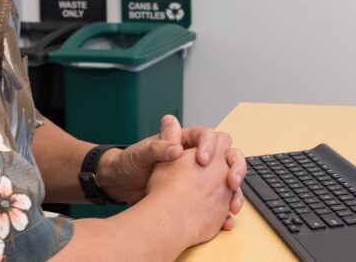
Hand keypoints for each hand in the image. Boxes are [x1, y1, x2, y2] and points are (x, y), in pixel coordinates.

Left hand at [98, 115, 245, 216]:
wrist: (120, 186)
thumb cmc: (130, 163)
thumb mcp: (141, 154)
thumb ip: (159, 147)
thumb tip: (176, 148)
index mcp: (184, 140)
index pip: (208, 136)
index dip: (210, 146)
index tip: (203, 160)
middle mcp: (196, 156)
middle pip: (227, 154)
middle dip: (234, 166)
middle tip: (230, 181)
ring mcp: (200, 176)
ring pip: (227, 178)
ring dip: (235, 191)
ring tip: (233, 205)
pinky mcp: (199, 195)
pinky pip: (219, 200)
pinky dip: (225, 209)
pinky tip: (226, 219)